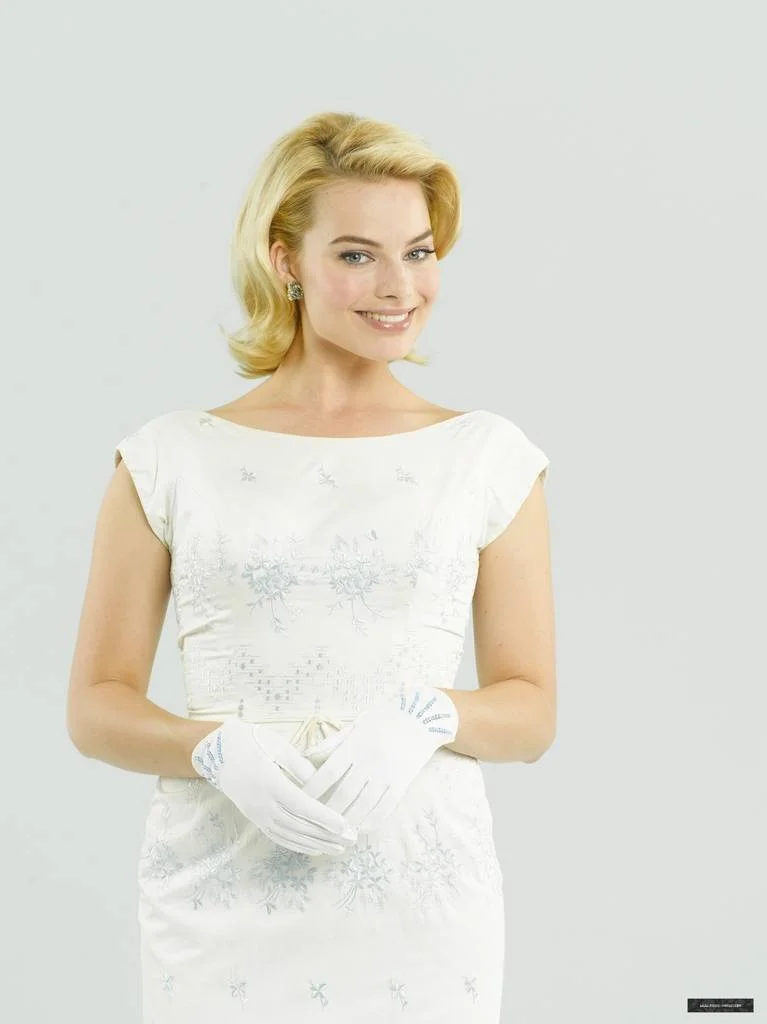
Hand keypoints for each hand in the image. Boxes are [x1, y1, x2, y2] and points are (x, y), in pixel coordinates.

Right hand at [190, 719, 357, 856]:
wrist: (213, 751)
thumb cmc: (247, 741)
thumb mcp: (275, 743)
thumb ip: (298, 763)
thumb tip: (318, 781)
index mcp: (270, 782)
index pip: (302, 806)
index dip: (324, 818)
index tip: (345, 826)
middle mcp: (263, 803)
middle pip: (299, 825)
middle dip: (327, 835)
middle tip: (351, 840)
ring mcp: (257, 813)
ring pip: (290, 835)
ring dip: (315, 844)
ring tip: (338, 849)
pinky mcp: (254, 817)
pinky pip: (278, 836)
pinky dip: (296, 845)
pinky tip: (313, 848)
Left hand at [300, 687, 458, 834]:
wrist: (422, 718)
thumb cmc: (384, 719)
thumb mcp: (357, 725)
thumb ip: (333, 743)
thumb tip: (306, 757)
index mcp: (357, 744)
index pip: (329, 771)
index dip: (313, 788)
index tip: (300, 800)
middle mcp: (371, 760)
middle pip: (344, 793)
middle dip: (326, 812)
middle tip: (313, 823)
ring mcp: (388, 773)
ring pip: (364, 805)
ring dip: (347, 821)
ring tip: (333, 832)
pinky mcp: (402, 783)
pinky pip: (385, 808)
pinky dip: (370, 822)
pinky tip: (359, 828)